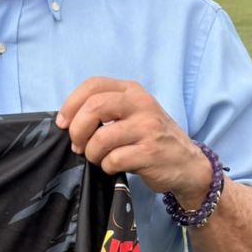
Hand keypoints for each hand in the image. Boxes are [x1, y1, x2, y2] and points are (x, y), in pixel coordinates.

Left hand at [57, 77, 209, 205]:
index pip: (93, 85)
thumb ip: (106, 110)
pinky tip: (114, 166)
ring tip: (98, 158)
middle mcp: (141, 104)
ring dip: (92, 153)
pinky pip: (114, 159)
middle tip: (78, 145)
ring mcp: (148, 128)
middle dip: (77, 129)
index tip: (62, 123)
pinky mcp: (150, 152)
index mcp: (132, 90)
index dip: (71, 104)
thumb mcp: (133, 114)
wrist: (188, 164)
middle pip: (94, 107)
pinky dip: (107, 166)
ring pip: (101, 138)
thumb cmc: (151, 138)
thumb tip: (66, 121)